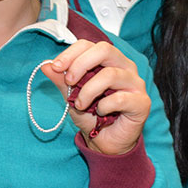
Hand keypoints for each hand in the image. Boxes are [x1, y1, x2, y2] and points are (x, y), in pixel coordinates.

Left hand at [43, 40, 149, 155]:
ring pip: (110, 74)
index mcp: (108, 60)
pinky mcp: (142, 102)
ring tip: (80, 105)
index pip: (89, 45)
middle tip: (69, 81)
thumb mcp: (71, 97)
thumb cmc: (91, 115)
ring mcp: (136, 83)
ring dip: (89, 90)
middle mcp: (124, 67)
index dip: (71, 53)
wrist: (105, 142)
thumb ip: (62, 81)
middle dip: (81, 64)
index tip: (56, 67)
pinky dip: (104, 106)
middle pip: (105, 50)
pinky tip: (100, 113)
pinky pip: (120, 98)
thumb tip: (45, 66)